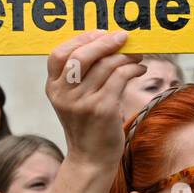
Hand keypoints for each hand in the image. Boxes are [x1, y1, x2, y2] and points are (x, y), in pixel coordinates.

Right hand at [45, 31, 145, 169]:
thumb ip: (80, 76)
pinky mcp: (102, 109)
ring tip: (137, 56)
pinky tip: (140, 68)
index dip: (80, 39)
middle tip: (124, 37)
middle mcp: (64, 94)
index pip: (58, 54)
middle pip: (81, 56)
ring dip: (125, 56)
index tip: (101, 33)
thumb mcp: (74, 100)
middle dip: (105, 42)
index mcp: (53, 88)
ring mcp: (82, 102)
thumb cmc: (88, 125)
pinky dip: (133, 68)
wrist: (91, 159)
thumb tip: (106, 42)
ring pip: (105, 65)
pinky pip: (120, 77)